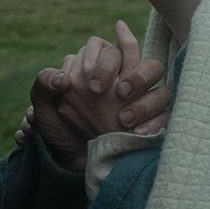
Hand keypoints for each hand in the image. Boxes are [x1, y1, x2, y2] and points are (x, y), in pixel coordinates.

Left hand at [17, 21, 170, 169]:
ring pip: (156, 72)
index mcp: (94, 67)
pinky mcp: (154, 118)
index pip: (104, 47)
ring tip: (125, 116)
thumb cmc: (61, 130)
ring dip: (142, 86)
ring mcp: (141, 95)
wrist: (76, 161)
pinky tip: (137, 132)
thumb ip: (44, 84)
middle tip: (112, 94)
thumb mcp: (44, 107)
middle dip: (126, 74)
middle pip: (132, 54)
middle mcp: (120, 75)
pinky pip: (165, 111)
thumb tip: (62, 77)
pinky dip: (154, 120)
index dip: (101, 61)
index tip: (94, 87)